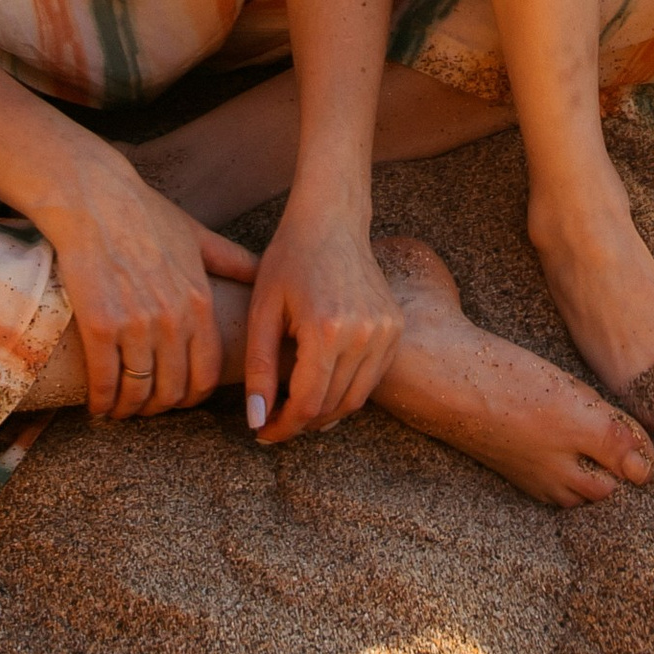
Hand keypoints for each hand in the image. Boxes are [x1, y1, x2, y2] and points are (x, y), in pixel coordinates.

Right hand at [41, 152, 257, 421]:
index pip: (205, 374)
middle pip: (172, 391)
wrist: (95, 198)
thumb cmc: (145, 216)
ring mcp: (136, 324)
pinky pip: (105, 382)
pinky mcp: (101, 325)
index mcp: (198, 303)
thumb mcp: (197, 236)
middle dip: (157, 407)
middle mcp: (173, 319)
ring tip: (118, 409)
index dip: (191, 397)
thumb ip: (231, 261)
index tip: (176, 399)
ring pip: (138, 391)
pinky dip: (102, 401)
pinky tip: (97, 404)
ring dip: (128, 409)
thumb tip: (262, 275)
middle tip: (144, 408)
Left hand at [245, 199, 402, 442]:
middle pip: (332, 406)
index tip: (262, 433)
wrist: (332, 220)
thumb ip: (259, 371)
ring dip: (324, 413)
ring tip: (295, 408)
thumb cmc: (290, 259)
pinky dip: (347, 391)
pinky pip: (371, 378)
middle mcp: (365, 333)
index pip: (308, 404)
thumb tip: (257, 422)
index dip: (283, 428)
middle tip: (274, 421)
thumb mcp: (263, 311)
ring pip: (355, 399)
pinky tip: (322, 385)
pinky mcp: (396, 327)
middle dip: (300, 423)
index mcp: (327, 329)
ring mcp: (387, 331)